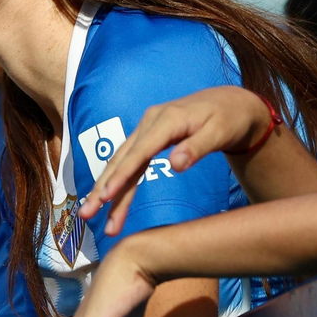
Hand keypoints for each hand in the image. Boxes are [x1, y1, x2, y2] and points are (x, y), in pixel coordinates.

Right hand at [77, 86, 277, 235]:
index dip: (121, 175)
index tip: (105, 196)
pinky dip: (116, 181)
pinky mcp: (147, 138)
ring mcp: (146, 130)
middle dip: (102, 188)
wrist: (230, 102)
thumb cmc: (228, 118)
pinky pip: (127, 161)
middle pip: (121, 159)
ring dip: (104, 189)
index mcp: (166, 120)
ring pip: (120, 162)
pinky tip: (106, 199)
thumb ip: (196, 148)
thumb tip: (175, 165)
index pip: (139, 152)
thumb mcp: (219, 133)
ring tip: (89, 215)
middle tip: (86, 214)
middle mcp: (150, 123)